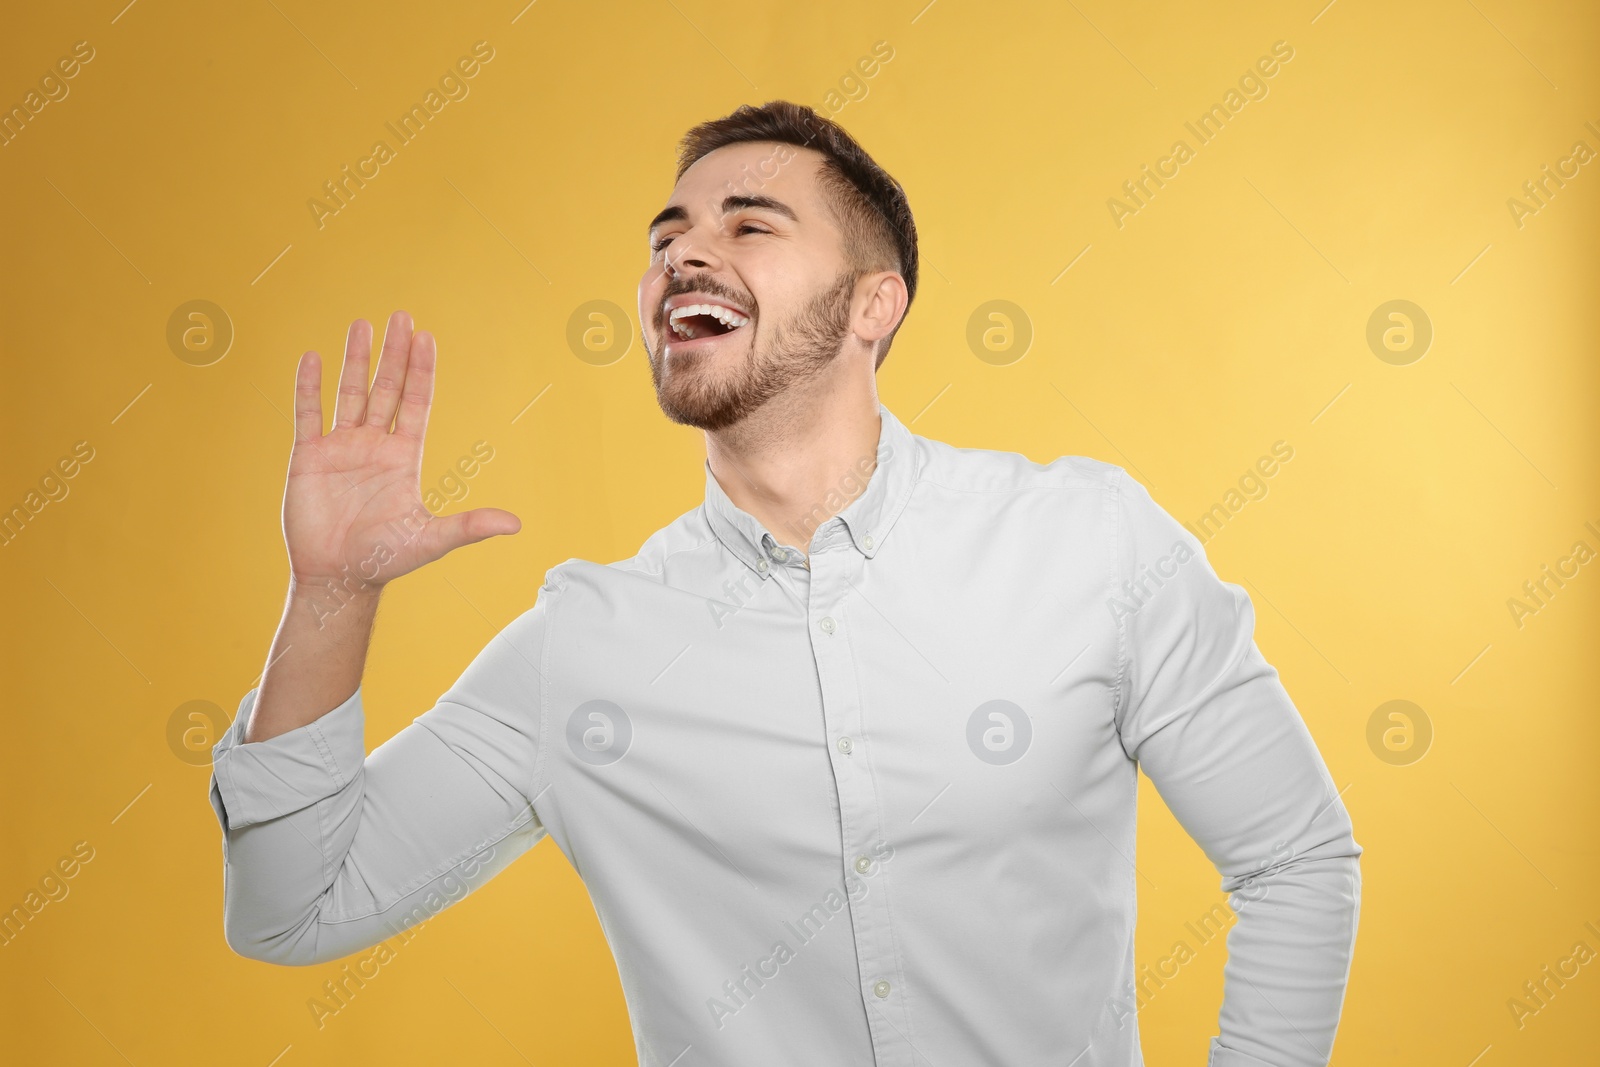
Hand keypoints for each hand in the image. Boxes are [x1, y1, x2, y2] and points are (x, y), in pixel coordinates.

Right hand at [282, 311, 519, 591]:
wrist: (338, 576)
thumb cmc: (385, 559)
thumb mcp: (432, 539)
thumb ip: (470, 526)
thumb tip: (516, 525)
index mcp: (404, 457)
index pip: (416, 402)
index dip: (421, 371)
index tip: (426, 338)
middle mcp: (374, 445)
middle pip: (387, 388)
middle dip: (394, 353)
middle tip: (401, 315)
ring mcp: (341, 448)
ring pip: (349, 392)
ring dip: (355, 359)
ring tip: (361, 324)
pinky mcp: (308, 457)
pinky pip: (308, 414)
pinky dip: (309, 387)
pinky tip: (313, 358)